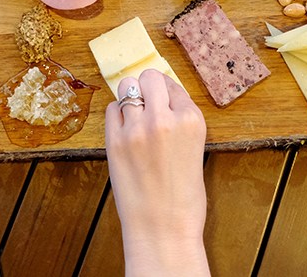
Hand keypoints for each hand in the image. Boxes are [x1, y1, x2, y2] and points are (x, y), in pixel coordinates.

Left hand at [105, 69, 208, 276]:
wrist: (163, 230)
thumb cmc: (183, 198)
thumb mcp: (194, 150)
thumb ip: (179, 122)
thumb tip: (161, 99)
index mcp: (192, 120)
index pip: (173, 84)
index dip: (166, 93)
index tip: (163, 102)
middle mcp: (165, 118)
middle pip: (149, 77)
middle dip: (147, 87)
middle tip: (146, 103)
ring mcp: (137, 128)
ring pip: (126, 87)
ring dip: (130, 97)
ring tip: (134, 116)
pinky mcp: (115, 141)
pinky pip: (111, 110)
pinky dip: (117, 115)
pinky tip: (124, 131)